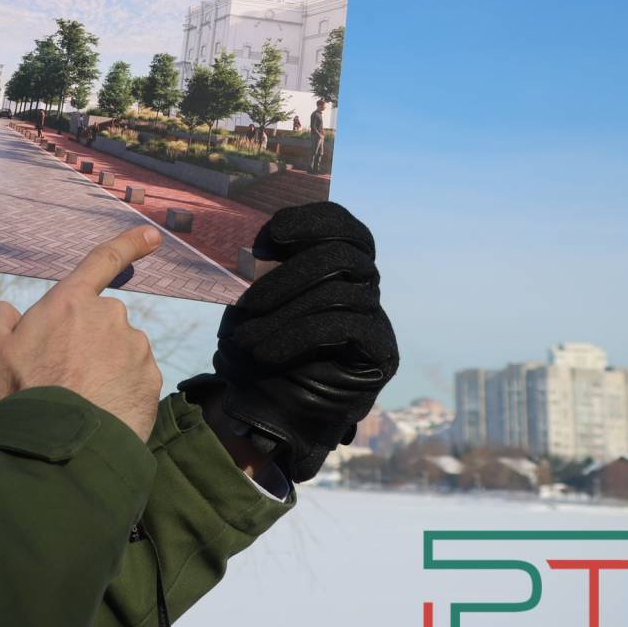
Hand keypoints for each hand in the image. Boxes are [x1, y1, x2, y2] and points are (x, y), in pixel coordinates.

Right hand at [0, 226, 163, 441]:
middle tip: (59, 372)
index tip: (151, 236)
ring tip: (78, 397)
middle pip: (100, 320)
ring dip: (103, 365)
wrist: (61, 443)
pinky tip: (98, 408)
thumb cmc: (22, 392)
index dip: (128, 244)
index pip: (102, 261)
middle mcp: (110, 317)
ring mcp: (135, 349)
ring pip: (119, 350)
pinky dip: (119, 389)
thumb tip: (13, 312)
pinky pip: (134, 377)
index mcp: (71, 302)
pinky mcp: (151, 380)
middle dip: (85, 339)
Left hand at [193, 201, 399, 482]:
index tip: (276, 231)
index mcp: (335, 265)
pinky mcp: (381, 353)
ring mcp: (375, 319)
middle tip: (248, 301)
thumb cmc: (255, 347)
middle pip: (346, 255)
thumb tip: (257, 229)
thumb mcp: (249, 299)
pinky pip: (345, 326)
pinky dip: (297, 335)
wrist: (265, 407)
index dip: (316, 220)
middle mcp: (364, 287)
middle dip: (291, 273)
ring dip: (285, 312)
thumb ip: (262, 265)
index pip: (345, 227)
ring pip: (340, 292)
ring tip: (246, 338)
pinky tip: (266, 352)